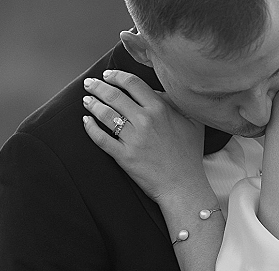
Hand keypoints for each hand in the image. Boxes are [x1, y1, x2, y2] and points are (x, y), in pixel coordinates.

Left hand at [82, 70, 205, 200]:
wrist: (183, 186)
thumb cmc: (189, 156)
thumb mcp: (193, 123)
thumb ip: (177, 103)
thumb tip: (158, 92)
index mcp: (160, 109)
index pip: (132, 83)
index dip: (116, 76)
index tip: (107, 75)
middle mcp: (145, 121)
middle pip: (114, 95)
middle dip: (98, 86)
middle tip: (89, 84)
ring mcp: (133, 139)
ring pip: (105, 114)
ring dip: (92, 104)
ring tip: (87, 100)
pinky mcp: (125, 157)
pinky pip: (102, 139)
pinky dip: (90, 128)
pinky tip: (86, 121)